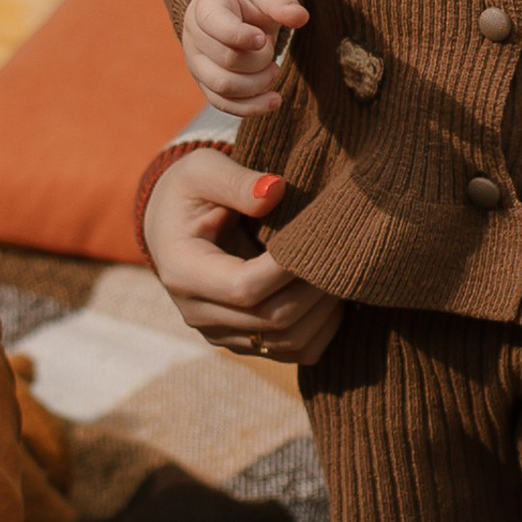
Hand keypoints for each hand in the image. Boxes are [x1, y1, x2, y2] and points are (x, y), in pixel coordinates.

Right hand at [143, 146, 344, 364]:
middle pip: (271, 320)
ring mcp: (220, 334)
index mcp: (183, 272)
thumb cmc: (191, 190)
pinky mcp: (242, 341)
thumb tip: (274, 191)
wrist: (174, 223)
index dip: (289, 269)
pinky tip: (332, 296)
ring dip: (324, 313)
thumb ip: (235, 180)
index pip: (244, 288)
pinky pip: (293, 352)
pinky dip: (321, 329)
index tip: (322, 238)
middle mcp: (197, 313)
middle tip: (346, 255)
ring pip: (287, 343)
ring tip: (342, 273)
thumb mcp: (203, 169)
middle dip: (316, 290)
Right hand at [181, 0, 308, 110]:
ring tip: (273, 69)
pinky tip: (274, 100)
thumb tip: (300, 17)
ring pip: (224, 86)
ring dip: (258, 83)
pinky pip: (224, 104)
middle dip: (259, 58)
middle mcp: (194, 37)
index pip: (214, 24)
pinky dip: (252, 107)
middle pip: (226, 59)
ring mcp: (197, 63)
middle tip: (270, 47)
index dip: (240, 35)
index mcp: (205, 6)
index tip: (262, 38)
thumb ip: (279, 0)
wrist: (230, 8)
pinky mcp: (207, 84)